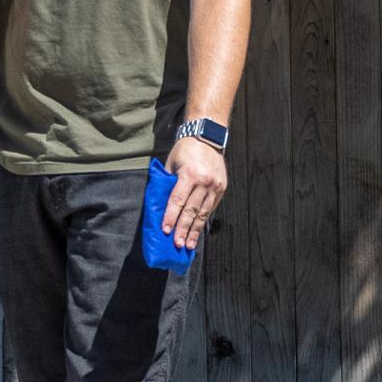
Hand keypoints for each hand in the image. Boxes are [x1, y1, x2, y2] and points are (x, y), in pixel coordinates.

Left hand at [161, 136, 226, 250]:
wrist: (207, 136)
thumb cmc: (185, 150)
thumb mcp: (172, 163)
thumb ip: (168, 183)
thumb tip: (160, 204)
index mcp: (190, 174)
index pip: (178, 200)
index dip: (171, 217)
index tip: (166, 231)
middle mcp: (204, 182)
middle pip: (191, 210)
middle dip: (183, 229)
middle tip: (177, 244)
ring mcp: (215, 186)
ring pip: (203, 213)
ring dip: (194, 230)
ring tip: (189, 245)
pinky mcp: (221, 188)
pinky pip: (211, 208)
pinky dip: (203, 221)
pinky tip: (197, 231)